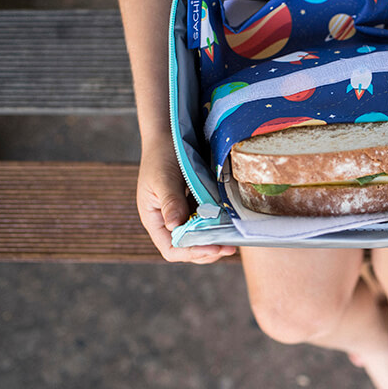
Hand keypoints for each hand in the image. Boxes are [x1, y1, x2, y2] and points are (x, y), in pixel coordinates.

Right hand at [136, 135, 236, 262]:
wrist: (169, 136)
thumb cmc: (161, 155)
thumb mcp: (164, 178)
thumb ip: (171, 202)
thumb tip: (175, 226)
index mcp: (154, 219)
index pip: (170, 248)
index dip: (191, 252)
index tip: (213, 248)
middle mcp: (167, 221)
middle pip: (186, 248)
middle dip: (207, 251)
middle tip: (229, 247)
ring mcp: (181, 214)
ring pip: (198, 238)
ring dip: (214, 241)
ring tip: (232, 240)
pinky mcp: (194, 205)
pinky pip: (206, 222)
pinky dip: (217, 226)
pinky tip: (230, 224)